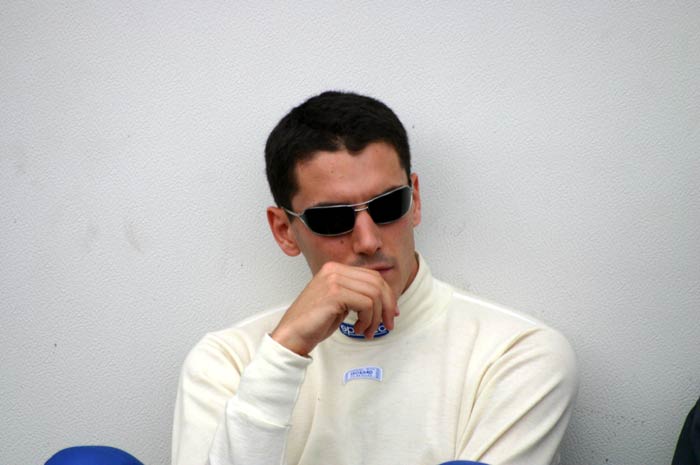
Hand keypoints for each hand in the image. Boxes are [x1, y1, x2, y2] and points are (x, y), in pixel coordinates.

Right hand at [270, 261, 398, 355]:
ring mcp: (333, 280)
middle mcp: (334, 270)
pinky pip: (366, 304)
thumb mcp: (340, 303)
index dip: (387, 295)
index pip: (373, 276)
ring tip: (367, 330)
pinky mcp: (334, 293)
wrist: (292, 335)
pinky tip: (357, 329)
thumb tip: (385, 299)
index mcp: (335, 269)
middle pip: (377, 283)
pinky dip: (367, 320)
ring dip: (375, 318)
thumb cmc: (315, 322)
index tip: (391, 313)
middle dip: (387, 306)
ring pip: (373, 295)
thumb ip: (356, 294)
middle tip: (387, 324)